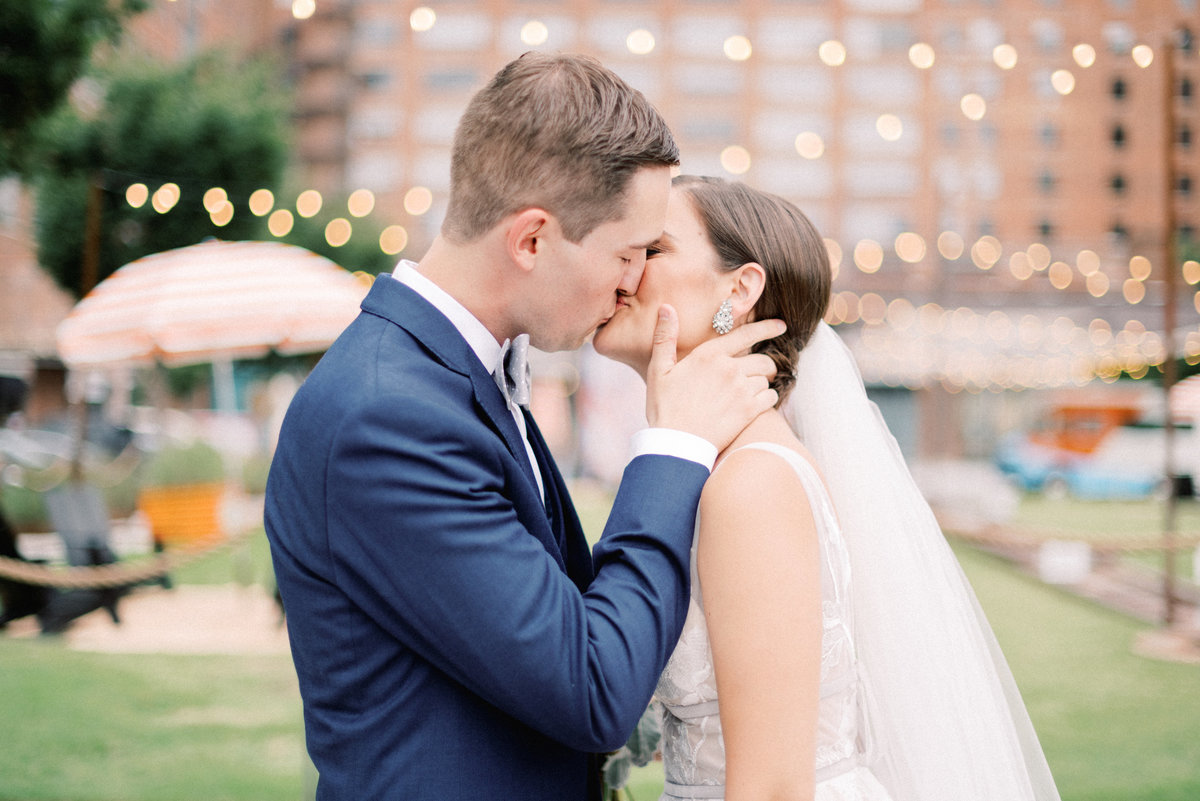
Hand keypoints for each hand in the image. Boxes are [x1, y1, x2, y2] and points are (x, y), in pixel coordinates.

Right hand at [645, 304, 783, 451]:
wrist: (676, 444)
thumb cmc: (665, 407)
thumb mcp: (658, 370)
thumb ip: (665, 337)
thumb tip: (666, 308)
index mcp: (709, 355)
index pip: (746, 334)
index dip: (767, 328)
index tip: (782, 326)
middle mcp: (729, 368)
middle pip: (762, 359)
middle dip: (763, 365)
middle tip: (755, 374)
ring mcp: (741, 390)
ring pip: (766, 379)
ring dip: (761, 385)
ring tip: (747, 394)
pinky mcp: (749, 411)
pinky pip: (770, 398)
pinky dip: (766, 400)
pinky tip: (754, 405)